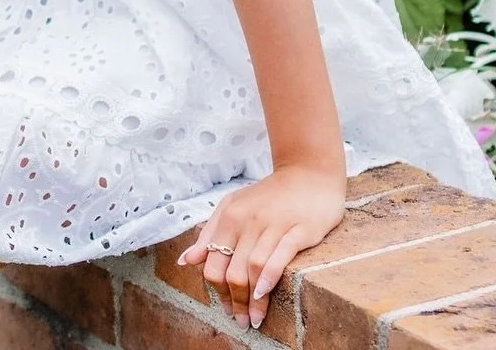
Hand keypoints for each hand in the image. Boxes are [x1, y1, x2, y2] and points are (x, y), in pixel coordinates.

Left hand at [175, 164, 345, 329]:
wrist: (309, 174)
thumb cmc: (269, 196)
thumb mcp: (234, 207)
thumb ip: (210, 233)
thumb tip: (185, 260)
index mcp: (230, 215)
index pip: (214, 262)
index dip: (217, 290)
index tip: (224, 308)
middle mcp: (249, 220)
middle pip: (233, 270)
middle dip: (234, 301)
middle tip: (240, 321)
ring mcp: (274, 224)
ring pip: (254, 268)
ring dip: (252, 300)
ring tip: (254, 319)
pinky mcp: (299, 229)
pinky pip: (280, 256)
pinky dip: (269, 278)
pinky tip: (263, 294)